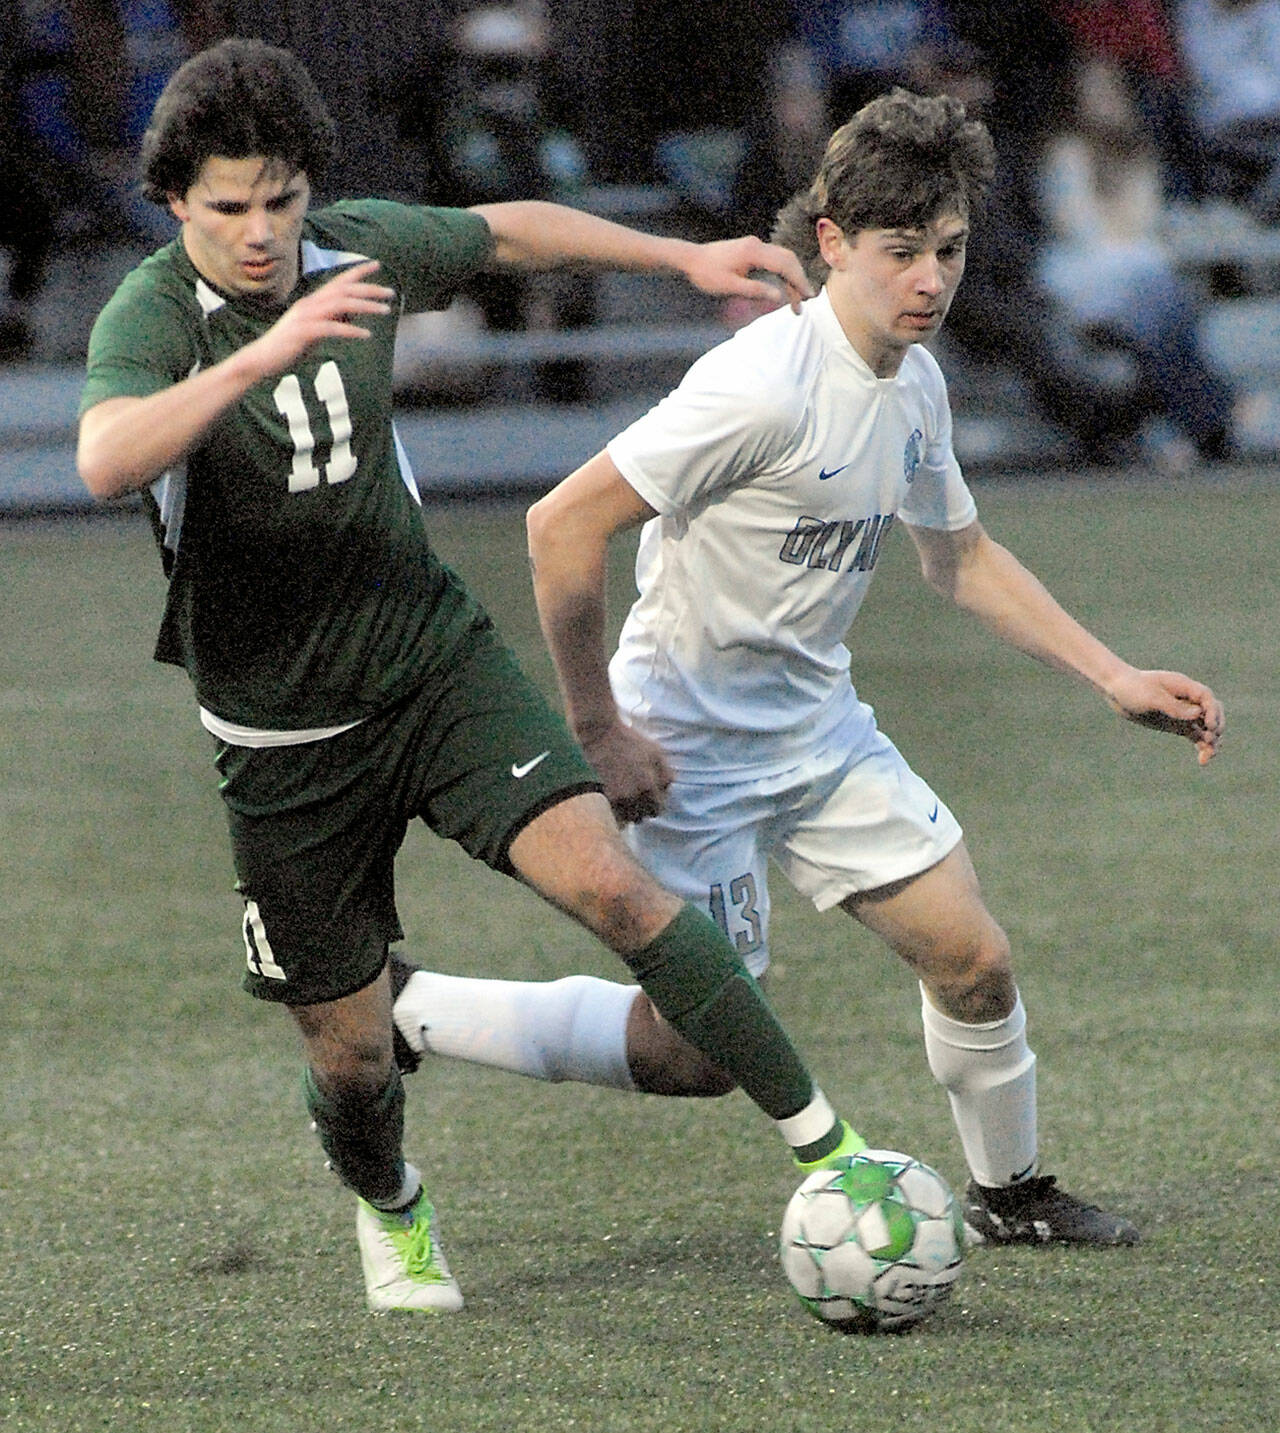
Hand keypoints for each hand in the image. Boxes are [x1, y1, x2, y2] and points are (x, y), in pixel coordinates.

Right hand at [245, 260, 393, 377]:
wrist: (261, 360)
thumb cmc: (289, 347)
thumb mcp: (315, 331)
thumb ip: (332, 321)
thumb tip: (353, 314)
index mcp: (313, 303)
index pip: (338, 281)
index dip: (358, 271)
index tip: (377, 264)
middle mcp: (310, 304)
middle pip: (343, 290)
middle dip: (369, 289)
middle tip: (391, 292)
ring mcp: (306, 317)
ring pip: (340, 304)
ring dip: (365, 306)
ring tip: (385, 311)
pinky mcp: (303, 332)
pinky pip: (331, 328)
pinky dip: (350, 330)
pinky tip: (366, 335)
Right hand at [580, 721, 674, 824]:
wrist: (598, 733)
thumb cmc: (629, 740)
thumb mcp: (655, 751)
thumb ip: (666, 773)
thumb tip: (668, 791)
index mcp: (648, 786)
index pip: (656, 810)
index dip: (654, 804)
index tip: (650, 798)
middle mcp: (631, 796)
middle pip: (639, 817)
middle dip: (639, 809)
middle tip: (635, 797)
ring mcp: (612, 798)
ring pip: (622, 818)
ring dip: (624, 811)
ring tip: (621, 797)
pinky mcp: (597, 796)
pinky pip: (608, 812)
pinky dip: (610, 807)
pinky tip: (610, 795)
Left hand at [680, 235, 813, 312]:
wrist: (691, 259)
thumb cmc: (706, 274)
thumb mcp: (730, 286)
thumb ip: (755, 290)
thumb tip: (780, 296)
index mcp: (753, 252)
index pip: (784, 265)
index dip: (798, 281)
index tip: (808, 296)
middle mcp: (757, 245)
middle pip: (788, 260)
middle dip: (799, 280)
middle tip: (806, 301)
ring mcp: (755, 246)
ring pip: (782, 259)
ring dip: (791, 278)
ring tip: (797, 300)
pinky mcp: (752, 250)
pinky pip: (773, 260)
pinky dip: (782, 274)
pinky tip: (784, 288)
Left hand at [1105, 668, 1224, 765]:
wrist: (1117, 692)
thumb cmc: (1132, 689)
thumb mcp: (1150, 697)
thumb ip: (1173, 706)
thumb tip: (1198, 714)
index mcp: (1183, 686)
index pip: (1206, 697)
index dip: (1213, 711)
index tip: (1209, 726)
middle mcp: (1188, 699)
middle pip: (1212, 712)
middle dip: (1216, 726)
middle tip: (1210, 740)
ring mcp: (1184, 713)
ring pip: (1206, 727)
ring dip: (1212, 741)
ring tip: (1208, 756)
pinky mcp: (1178, 725)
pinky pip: (1196, 736)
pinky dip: (1201, 746)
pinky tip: (1203, 760)